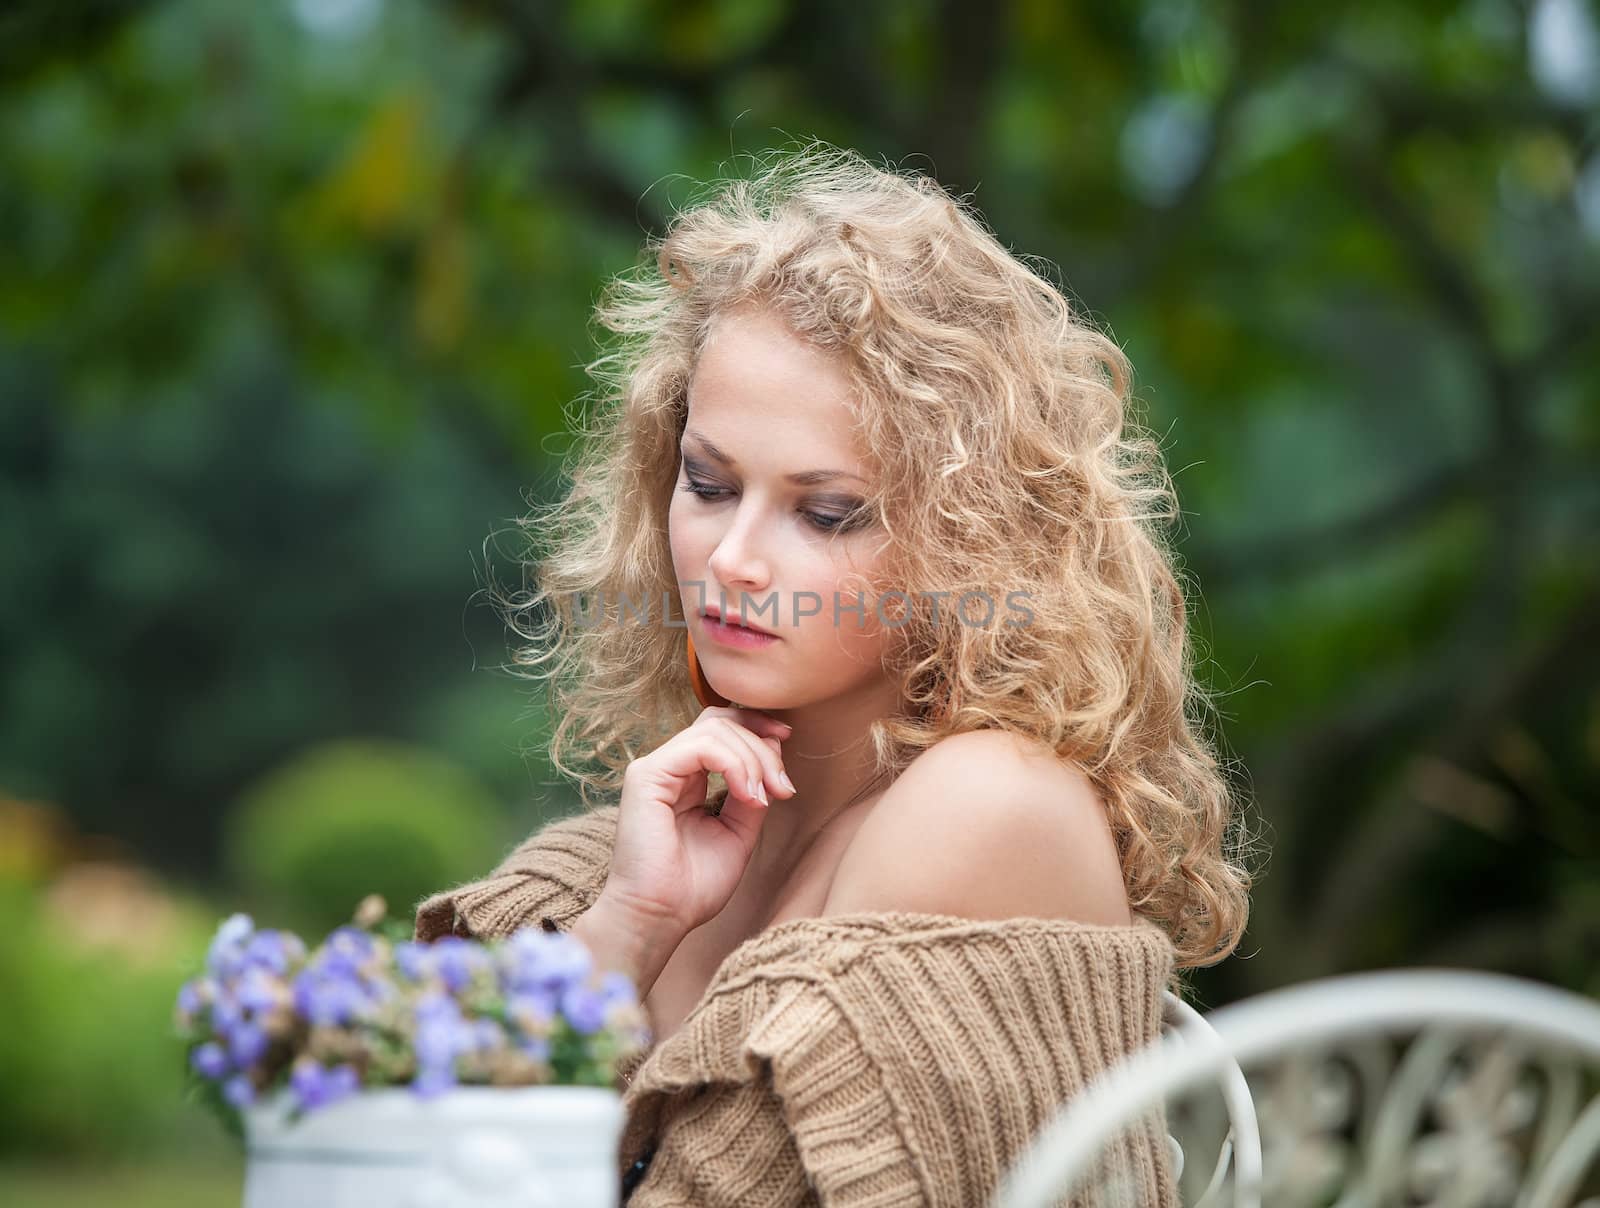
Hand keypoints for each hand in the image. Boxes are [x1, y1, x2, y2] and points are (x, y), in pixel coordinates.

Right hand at [598, 705, 796, 938]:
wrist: (661, 918)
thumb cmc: (693, 886)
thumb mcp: (738, 831)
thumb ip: (752, 793)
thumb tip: (772, 759)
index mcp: (686, 777)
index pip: (721, 729)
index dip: (757, 729)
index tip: (787, 746)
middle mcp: (668, 767)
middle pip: (722, 722)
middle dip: (763, 746)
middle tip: (783, 786)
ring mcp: (655, 768)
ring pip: (715, 730)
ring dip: (753, 759)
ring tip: (765, 797)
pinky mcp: (647, 776)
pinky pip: (701, 747)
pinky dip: (735, 765)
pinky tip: (749, 796)